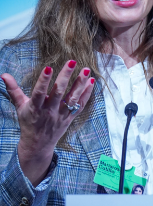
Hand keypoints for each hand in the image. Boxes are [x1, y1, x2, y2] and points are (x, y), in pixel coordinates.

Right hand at [1, 61, 94, 185]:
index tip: (49, 67)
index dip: (43, 80)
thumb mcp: (19, 106)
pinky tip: (91, 82)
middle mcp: (50, 110)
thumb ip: (13, 90)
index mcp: (35, 107)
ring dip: (80, 84)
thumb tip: (3, 74)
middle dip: (65, 76)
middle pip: (59, 92)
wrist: (38, 144)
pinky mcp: (70, 117)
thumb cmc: (28, 122)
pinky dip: (87, 94)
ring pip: (73, 98)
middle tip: (72, 62)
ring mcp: (62, 114)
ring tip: (86, 70)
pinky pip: (80, 105)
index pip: (39, 92)